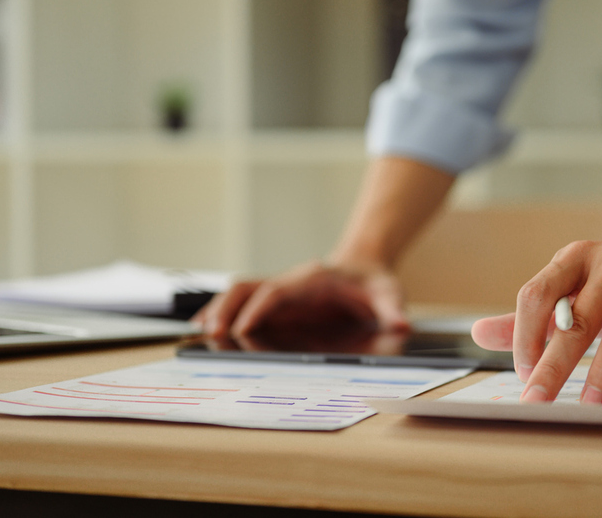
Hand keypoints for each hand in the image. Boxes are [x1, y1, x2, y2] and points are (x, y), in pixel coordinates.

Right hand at [190, 260, 408, 338]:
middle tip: (210, 333)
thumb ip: (393, 309)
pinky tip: (203, 330)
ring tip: (198, 334)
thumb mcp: (389, 293)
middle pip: (248, 288)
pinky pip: (241, 305)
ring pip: (238, 294)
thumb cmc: (374, 282)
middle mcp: (290, 283)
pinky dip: (222, 314)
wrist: (365, 268)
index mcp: (312, 278)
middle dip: (227, 308)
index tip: (243, 328)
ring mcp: (279, 294)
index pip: (278, 291)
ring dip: (218, 311)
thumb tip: (402, 325)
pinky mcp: (276, 306)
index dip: (259, 309)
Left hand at [471, 210, 601, 406]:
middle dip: (555, 362)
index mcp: (575, 257)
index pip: (537, 293)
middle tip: (538, 398)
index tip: (523, 372)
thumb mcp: (574, 283)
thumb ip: (532, 313)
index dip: (524, 335)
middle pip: (579, 315)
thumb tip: (478, 333)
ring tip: (593, 403)